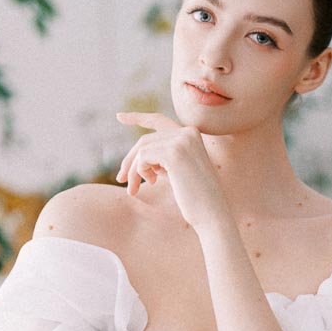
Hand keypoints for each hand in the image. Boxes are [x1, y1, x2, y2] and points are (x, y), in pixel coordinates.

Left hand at [114, 110, 229, 231]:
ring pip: (142, 148)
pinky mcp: (173, 152)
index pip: (158, 121)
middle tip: (121, 180)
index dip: (137, 118)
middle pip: (146, 139)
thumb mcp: (177, 172)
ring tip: (134, 189)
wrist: (212, 213)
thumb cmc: (195, 199)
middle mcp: (188, 132)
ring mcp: (182, 140)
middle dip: (130, 160)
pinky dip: (140, 172)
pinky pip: (143, 157)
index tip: (119, 116)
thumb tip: (136, 156)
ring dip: (133, 170)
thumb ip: (161, 158)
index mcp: (191, 135)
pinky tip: (152, 183)